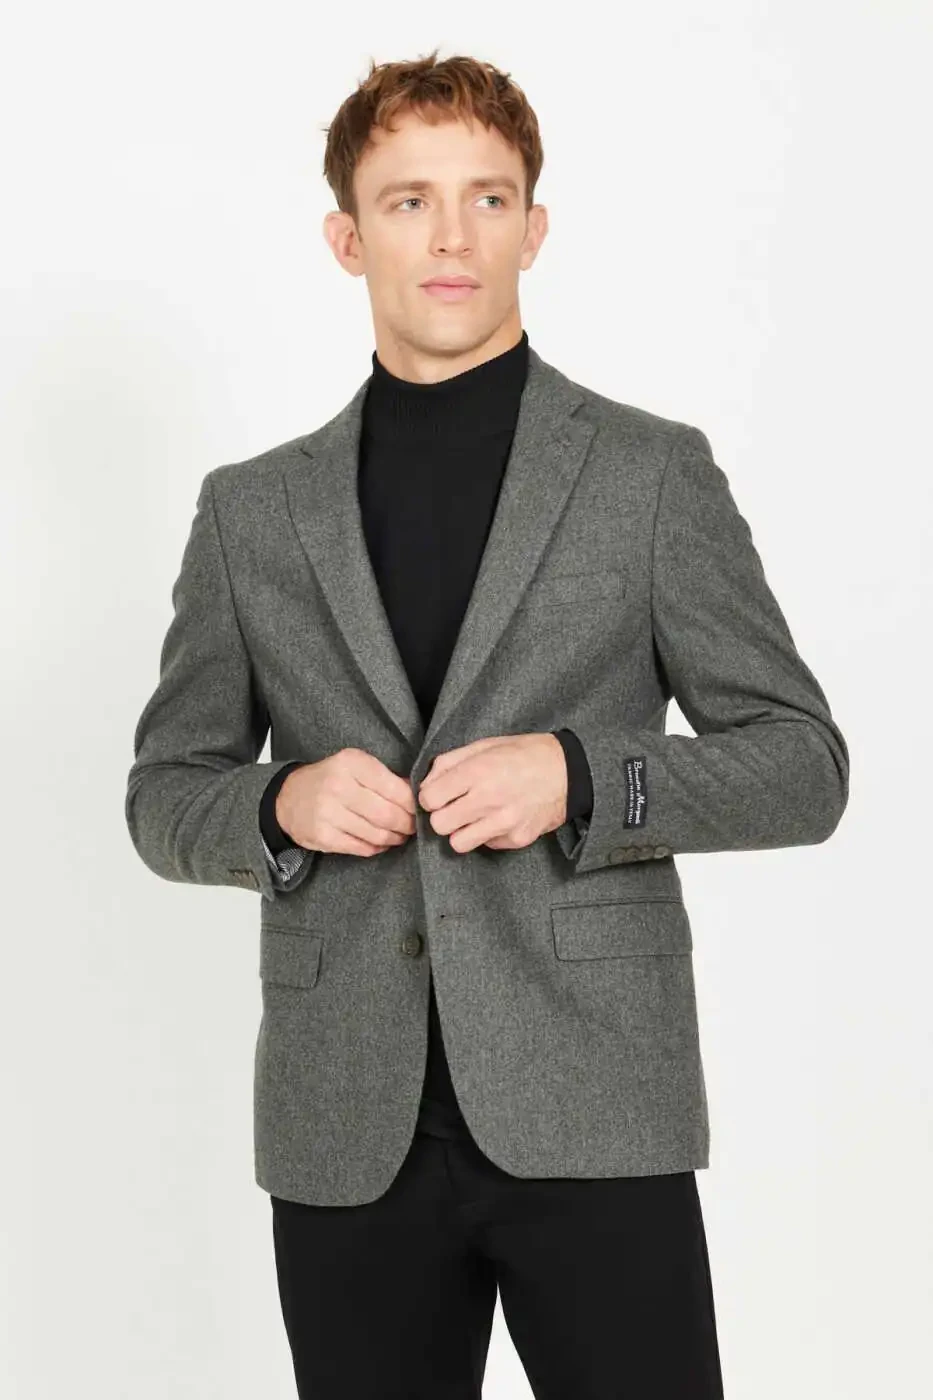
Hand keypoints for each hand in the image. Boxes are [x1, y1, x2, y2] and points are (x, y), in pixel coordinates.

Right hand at [276, 748, 416, 856]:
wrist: (287, 797)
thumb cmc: (330, 779)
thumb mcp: (354, 766)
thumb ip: (385, 777)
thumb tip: (418, 794)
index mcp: (351, 763)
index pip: (394, 788)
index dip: (413, 803)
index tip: (421, 809)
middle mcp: (338, 786)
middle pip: (387, 814)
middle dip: (407, 824)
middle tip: (414, 826)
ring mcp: (328, 813)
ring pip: (377, 834)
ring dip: (395, 838)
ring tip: (400, 835)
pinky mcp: (322, 836)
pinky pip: (361, 848)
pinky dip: (377, 847)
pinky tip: (381, 842)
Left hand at [417, 733, 567, 853]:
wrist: (569, 773)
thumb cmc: (524, 755)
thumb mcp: (485, 746)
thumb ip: (449, 762)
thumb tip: (425, 784)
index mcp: (478, 771)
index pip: (429, 798)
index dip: (429, 797)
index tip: (438, 795)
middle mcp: (489, 799)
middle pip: (439, 824)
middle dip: (442, 816)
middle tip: (454, 807)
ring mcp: (504, 822)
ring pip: (458, 843)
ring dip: (461, 831)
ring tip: (473, 817)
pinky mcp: (517, 838)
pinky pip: (486, 845)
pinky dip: (487, 835)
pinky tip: (499, 818)